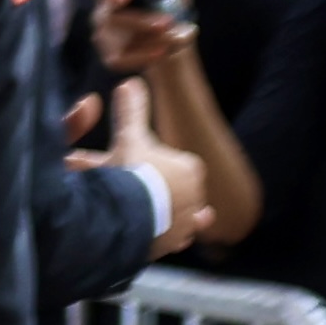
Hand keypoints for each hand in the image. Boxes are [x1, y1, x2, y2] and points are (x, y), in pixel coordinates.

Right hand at [81, 73, 208, 254]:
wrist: (129, 215)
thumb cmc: (132, 174)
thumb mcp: (129, 137)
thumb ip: (132, 110)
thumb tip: (129, 82)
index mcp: (190, 167)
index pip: (179, 164)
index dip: (157, 163)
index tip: (140, 166)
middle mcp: (196, 196)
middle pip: (177, 190)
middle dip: (161, 189)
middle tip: (138, 189)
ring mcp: (187, 223)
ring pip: (179, 214)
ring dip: (169, 213)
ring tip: (152, 211)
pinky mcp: (176, 242)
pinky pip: (176, 237)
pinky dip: (171, 235)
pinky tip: (164, 234)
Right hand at [92, 0, 193, 78]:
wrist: (169, 32)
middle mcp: (103, 10)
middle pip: (110, 17)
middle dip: (140, 21)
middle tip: (168, 23)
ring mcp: (104, 35)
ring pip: (120, 41)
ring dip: (152, 40)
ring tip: (179, 37)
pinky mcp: (112, 57)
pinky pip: (122, 60)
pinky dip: (145, 56)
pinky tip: (164, 51)